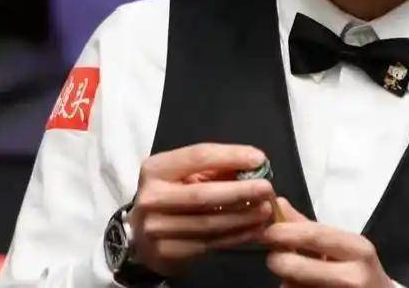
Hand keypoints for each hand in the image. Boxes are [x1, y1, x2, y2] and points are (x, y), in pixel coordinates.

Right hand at [129, 143, 276, 275]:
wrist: (142, 237)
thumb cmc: (171, 196)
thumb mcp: (185, 175)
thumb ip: (216, 168)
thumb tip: (255, 163)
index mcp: (155, 169)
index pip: (197, 156)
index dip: (231, 156)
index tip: (259, 158)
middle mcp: (151, 197)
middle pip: (202, 194)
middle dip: (239, 191)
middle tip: (267, 188)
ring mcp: (156, 228)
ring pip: (208, 223)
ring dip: (242, 217)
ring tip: (266, 210)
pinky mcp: (167, 252)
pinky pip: (209, 243)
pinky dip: (236, 236)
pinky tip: (255, 229)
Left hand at [262, 198, 395, 287]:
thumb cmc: (358, 268)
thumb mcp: (342, 245)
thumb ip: (309, 227)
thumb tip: (279, 204)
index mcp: (357, 248)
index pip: (314, 235)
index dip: (285, 232)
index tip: (266, 231)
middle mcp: (354, 275)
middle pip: (299, 268)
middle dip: (278, 261)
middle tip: (274, 259)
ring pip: (295, 287)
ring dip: (287, 282)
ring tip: (298, 278)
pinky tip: (305, 287)